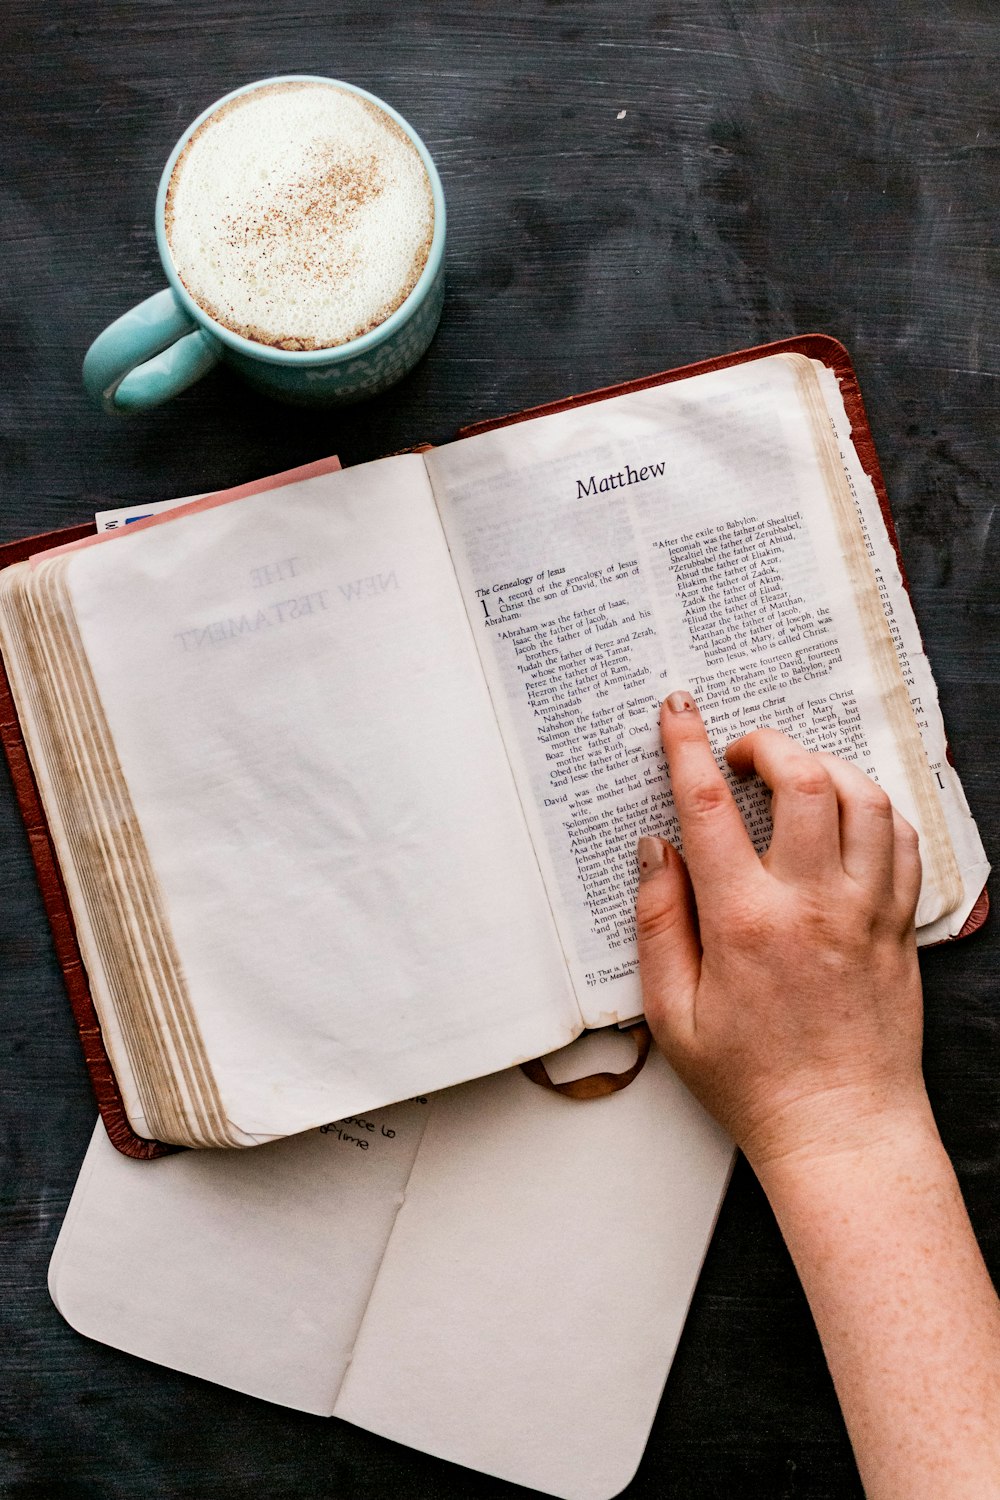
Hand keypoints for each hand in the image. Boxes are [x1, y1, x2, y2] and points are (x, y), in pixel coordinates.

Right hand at [636, 691, 927, 1172]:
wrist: (840, 1127)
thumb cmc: (751, 1079)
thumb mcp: (673, 1013)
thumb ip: (658, 922)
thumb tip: (655, 850)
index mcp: (746, 923)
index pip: (710, 806)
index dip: (688, 745)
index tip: (678, 711)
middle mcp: (812, 904)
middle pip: (802, 779)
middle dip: (766, 743)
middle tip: (740, 752)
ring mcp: (865, 911)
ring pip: (862, 797)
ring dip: (824, 767)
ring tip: (792, 778)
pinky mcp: (898, 924)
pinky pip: (902, 839)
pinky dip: (874, 808)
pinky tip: (844, 818)